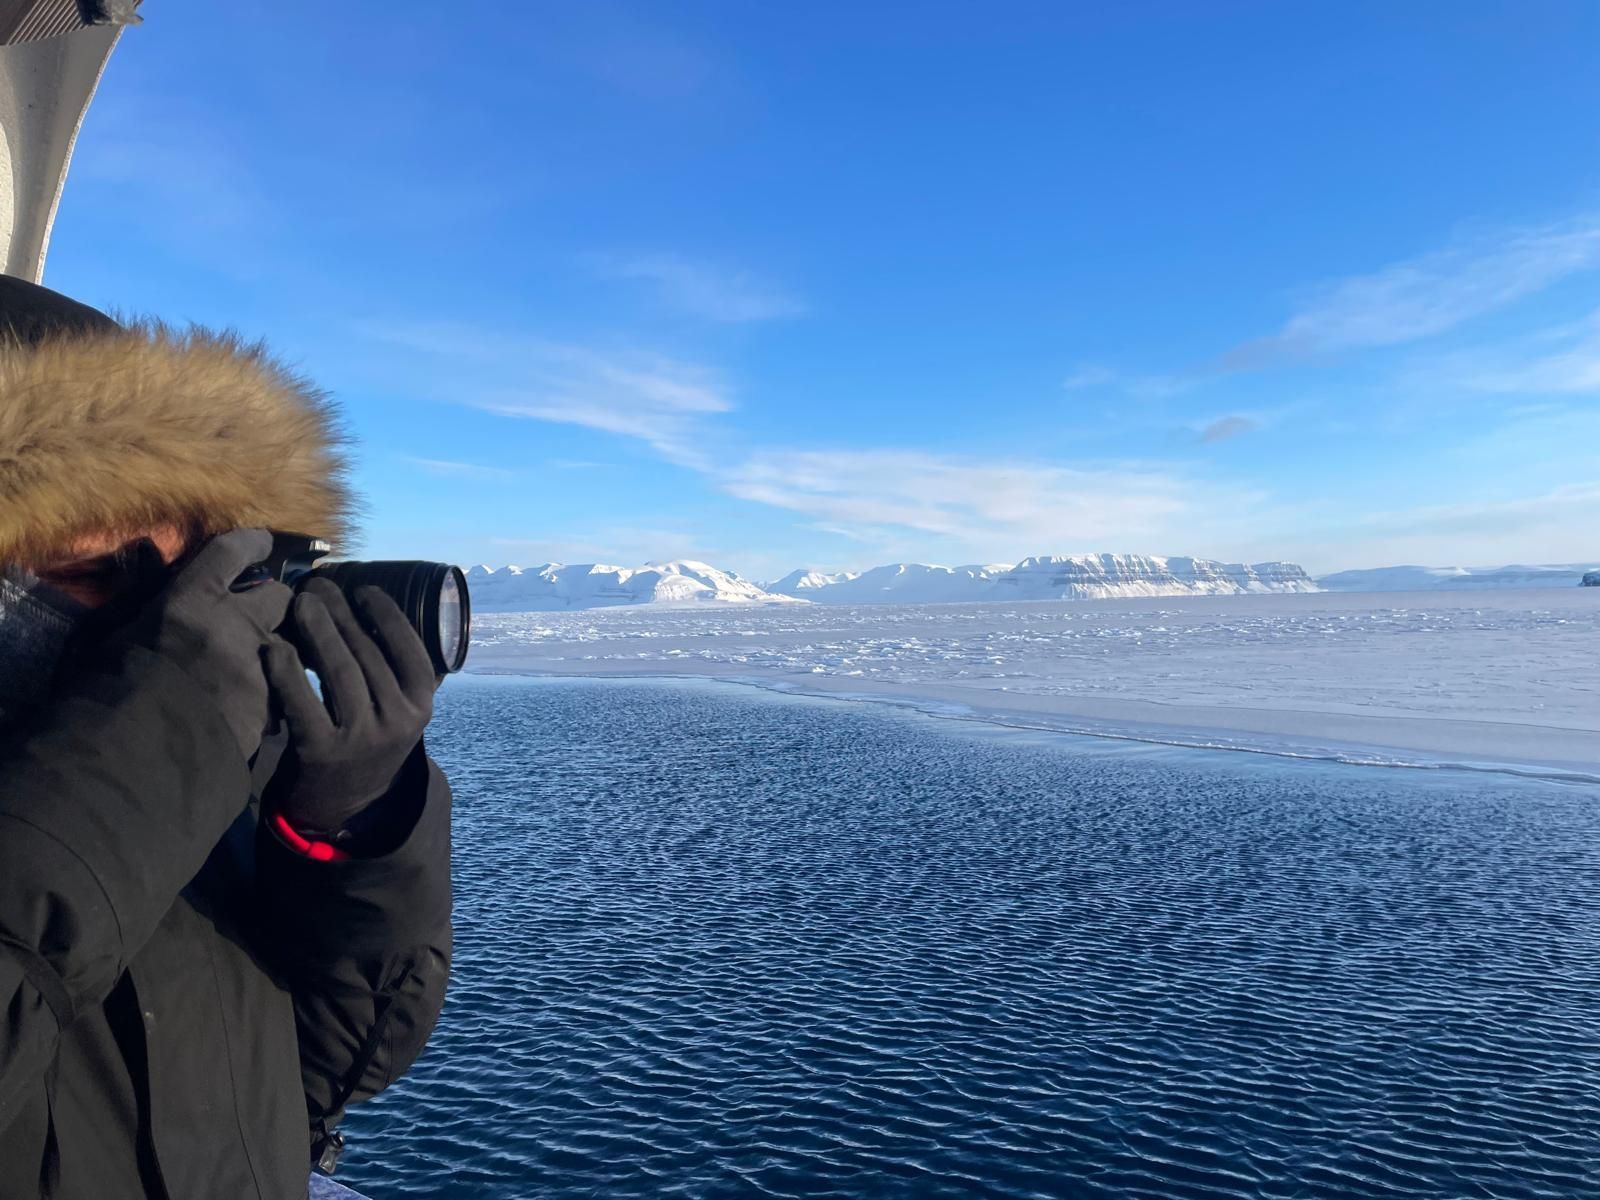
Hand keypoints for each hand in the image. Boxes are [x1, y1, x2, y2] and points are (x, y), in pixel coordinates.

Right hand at [127, 528, 291, 759]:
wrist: (134, 756)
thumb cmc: (109, 690)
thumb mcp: (113, 633)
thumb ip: (140, 595)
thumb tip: (146, 553)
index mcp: (192, 599)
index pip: (233, 552)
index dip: (252, 544)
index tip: (263, 544)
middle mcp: (236, 623)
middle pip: (281, 596)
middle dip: (278, 602)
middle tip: (265, 613)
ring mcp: (259, 664)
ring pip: (288, 645)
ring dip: (277, 652)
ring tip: (261, 667)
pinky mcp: (273, 702)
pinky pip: (283, 688)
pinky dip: (274, 694)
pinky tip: (259, 708)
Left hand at [263, 578, 437, 834]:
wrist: (339, 805)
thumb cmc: (365, 740)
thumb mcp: (396, 710)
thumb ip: (395, 672)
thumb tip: (379, 608)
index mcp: (422, 707)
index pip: (410, 650)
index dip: (387, 615)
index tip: (364, 589)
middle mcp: (398, 722)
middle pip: (369, 655)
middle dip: (343, 614)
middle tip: (319, 586)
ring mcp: (360, 738)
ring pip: (339, 671)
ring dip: (319, 631)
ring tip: (302, 603)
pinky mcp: (321, 752)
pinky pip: (302, 701)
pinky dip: (286, 671)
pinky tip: (274, 647)